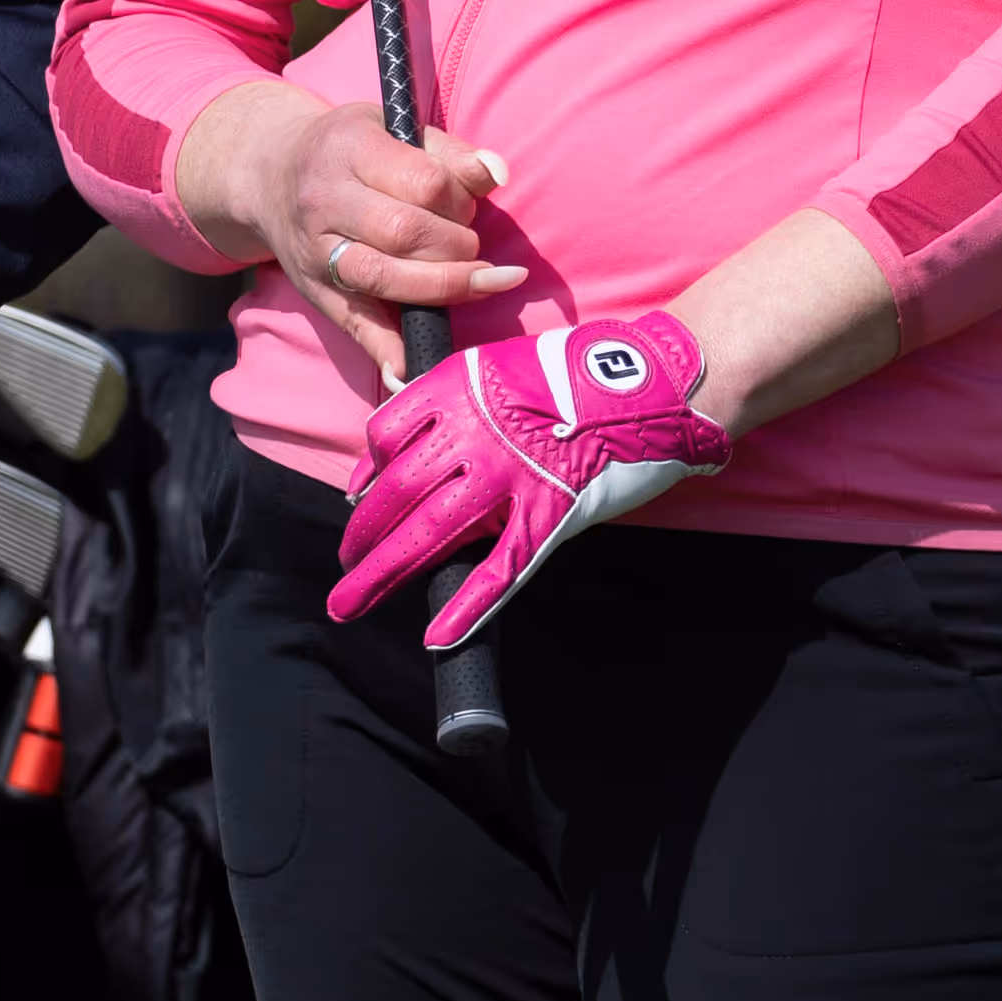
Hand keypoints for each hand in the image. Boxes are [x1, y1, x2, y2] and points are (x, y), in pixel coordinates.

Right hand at [180, 87, 526, 361]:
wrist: (268, 175)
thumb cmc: (348, 151)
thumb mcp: (393, 130)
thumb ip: (450, 153)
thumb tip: (498, 174)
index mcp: (350, 148)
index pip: (425, 181)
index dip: (461, 199)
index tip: (468, 204)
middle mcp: (325, 200)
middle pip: (406, 232)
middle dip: (456, 245)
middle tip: (469, 244)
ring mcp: (316, 251)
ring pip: (385, 278)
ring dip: (443, 287)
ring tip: (479, 283)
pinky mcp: (315, 291)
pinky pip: (354, 325)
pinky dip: (385, 352)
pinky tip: (411, 369)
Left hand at [330, 309, 728, 650]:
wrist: (658, 379)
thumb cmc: (584, 371)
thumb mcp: (505, 367)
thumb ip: (461, 405)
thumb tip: (413, 452)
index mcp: (458, 386)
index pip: (387, 434)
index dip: (364, 475)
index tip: (355, 499)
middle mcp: (474, 430)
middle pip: (396, 492)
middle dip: (362, 536)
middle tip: (344, 567)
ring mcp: (510, 476)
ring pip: (429, 533)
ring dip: (383, 572)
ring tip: (351, 602)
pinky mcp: (549, 514)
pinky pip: (498, 570)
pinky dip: (466, 608)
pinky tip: (437, 633)